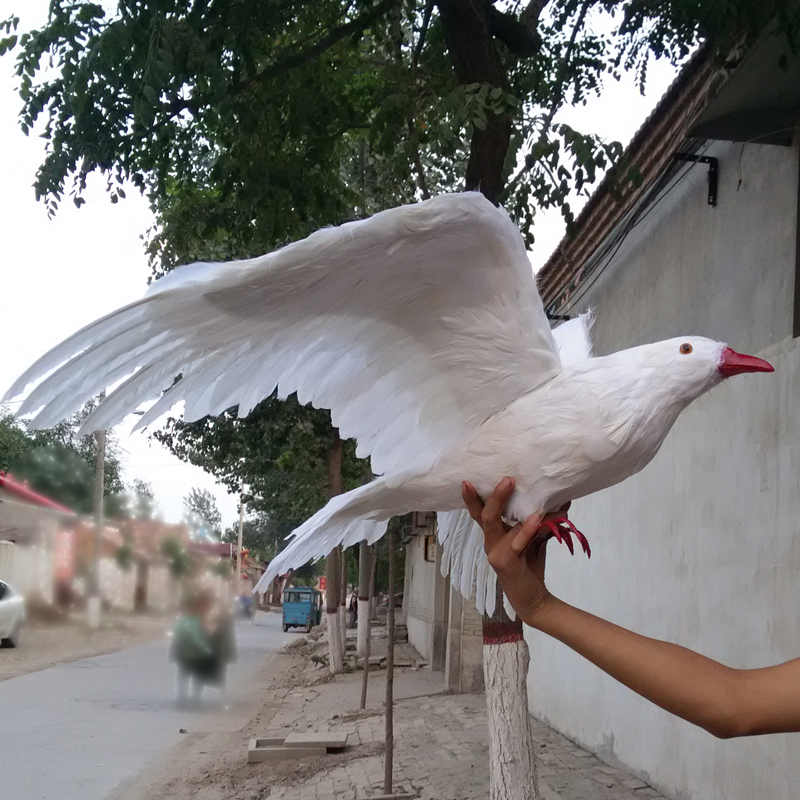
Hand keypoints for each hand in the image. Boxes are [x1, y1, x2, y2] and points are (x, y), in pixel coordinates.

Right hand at [462, 477, 566, 624]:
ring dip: (503, 501)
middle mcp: (490, 542)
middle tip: (505, 477)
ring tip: (512, 484)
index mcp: (494, 535)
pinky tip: (536, 517)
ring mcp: (495, 552)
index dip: (472, 498)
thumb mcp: (535, 538)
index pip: (480, 513)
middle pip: (484, 514)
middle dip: (492, 494)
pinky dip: (525, 528)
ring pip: (493, 522)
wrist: (534, 598)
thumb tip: (563, 497)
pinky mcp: (505, 563)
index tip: (467, 481)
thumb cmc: (530, 565)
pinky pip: (515, 541)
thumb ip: (542, 520)